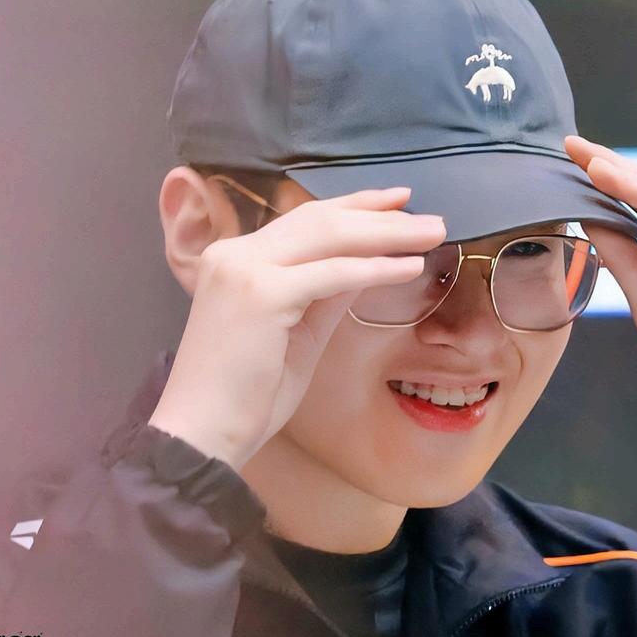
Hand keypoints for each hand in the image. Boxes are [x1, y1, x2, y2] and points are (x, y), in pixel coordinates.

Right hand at [148, 187, 446, 470]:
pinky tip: (410, 267)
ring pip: (330, 236)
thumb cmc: (248, 395)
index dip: (356, 206)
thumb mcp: (299, 333)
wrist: (204, 434)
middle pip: (321, 219)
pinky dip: (375, 269)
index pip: (306, 220)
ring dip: (388, 233)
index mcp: (238, 259)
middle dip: (381, 215)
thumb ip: (327, 295)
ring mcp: (245, 269)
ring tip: (432, 233)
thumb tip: (368, 264)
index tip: (399, 202)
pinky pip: (332, 274)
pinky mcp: (261, 293)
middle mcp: (236, 253)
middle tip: (430, 218)